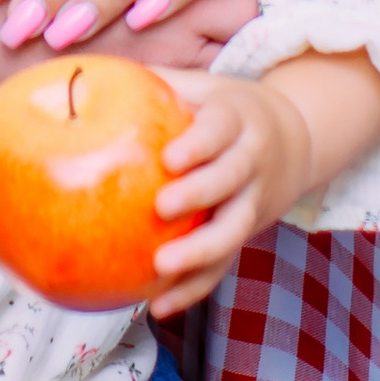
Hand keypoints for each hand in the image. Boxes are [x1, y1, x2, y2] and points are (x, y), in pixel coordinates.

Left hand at [146, 73, 316, 320]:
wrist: (296, 139)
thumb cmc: (225, 109)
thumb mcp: (201, 87)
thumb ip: (155, 83)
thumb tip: (83, 74)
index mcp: (238, 118)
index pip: (221, 129)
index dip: (199, 144)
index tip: (169, 158)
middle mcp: (252, 161)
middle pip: (232, 180)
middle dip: (200, 195)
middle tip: (161, 208)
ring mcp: (255, 201)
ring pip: (234, 230)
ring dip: (200, 252)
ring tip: (160, 268)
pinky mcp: (248, 234)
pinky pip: (224, 266)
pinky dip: (194, 288)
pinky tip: (156, 306)